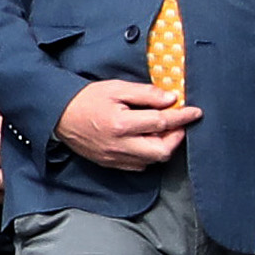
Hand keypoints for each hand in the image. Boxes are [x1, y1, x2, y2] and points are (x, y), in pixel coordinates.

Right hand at [55, 80, 199, 173]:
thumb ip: (145, 94)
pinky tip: (146, 141)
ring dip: (162, 146)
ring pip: (152, 161)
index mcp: (122, 124)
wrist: (59, 116)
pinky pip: (138, 166)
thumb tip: (171, 99)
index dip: (182, 117)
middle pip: (161, 151)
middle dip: (176, 138)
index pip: (162, 123)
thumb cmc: (87, 99)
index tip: (195, 112)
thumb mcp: (116, 88)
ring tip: (160, 131)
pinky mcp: (111, 164)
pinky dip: (148, 155)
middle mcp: (120, 145)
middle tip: (178, 124)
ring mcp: (115, 158)